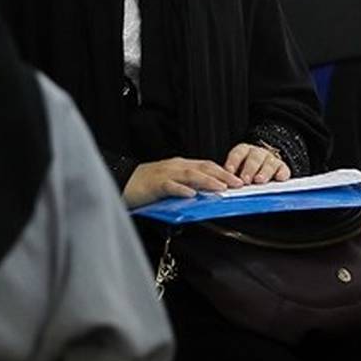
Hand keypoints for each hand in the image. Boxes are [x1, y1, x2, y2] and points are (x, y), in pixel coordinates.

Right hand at [122, 158, 243, 208]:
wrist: (122, 181)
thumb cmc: (146, 184)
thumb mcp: (171, 182)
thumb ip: (187, 185)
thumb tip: (207, 195)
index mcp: (180, 165)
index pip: (206, 165)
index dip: (223, 172)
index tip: (238, 180)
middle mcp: (175, 166)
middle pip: (202, 168)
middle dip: (222, 175)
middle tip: (238, 184)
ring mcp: (165, 174)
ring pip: (190, 175)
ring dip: (207, 181)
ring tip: (220, 188)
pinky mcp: (154, 184)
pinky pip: (170, 186)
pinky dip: (181, 190)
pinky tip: (191, 195)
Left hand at [224, 143, 290, 184]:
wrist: (264, 166)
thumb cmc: (246, 170)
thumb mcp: (237, 170)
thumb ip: (231, 175)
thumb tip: (222, 185)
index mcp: (244, 151)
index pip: (238, 153)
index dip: (233, 161)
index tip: (229, 171)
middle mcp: (258, 153)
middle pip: (254, 158)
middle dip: (249, 168)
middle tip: (245, 179)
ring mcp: (271, 159)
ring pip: (269, 163)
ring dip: (264, 172)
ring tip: (259, 181)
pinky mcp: (282, 168)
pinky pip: (283, 170)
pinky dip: (281, 174)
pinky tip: (278, 179)